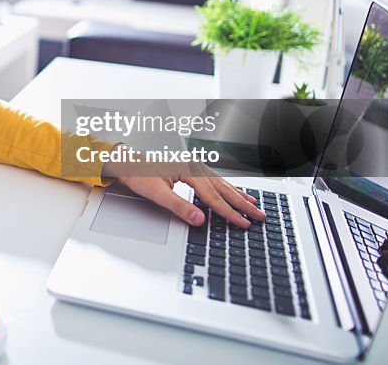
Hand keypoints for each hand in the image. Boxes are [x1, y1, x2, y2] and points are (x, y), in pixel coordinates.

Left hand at [116, 163, 265, 228]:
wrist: (128, 164)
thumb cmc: (139, 175)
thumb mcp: (157, 194)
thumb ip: (179, 207)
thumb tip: (198, 219)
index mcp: (188, 169)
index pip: (213, 196)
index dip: (229, 212)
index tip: (243, 223)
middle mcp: (194, 166)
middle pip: (223, 189)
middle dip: (242, 205)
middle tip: (260, 216)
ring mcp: (194, 167)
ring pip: (222, 184)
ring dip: (239, 196)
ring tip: (255, 205)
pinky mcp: (192, 170)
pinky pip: (215, 182)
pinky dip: (228, 190)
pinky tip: (236, 194)